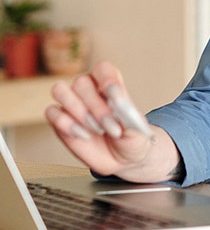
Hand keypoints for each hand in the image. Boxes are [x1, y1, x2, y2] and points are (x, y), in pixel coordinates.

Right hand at [45, 60, 175, 181]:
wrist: (122, 159)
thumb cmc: (131, 137)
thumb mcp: (137, 129)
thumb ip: (129, 115)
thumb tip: (120, 106)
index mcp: (109, 82)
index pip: (103, 69)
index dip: (108, 80)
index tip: (117, 99)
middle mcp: (88, 89)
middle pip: (81, 83)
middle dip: (97, 107)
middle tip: (111, 127)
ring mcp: (72, 103)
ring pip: (60, 90)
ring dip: (78, 111)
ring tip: (96, 129)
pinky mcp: (59, 121)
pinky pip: (52, 112)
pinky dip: (66, 124)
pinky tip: (84, 135)